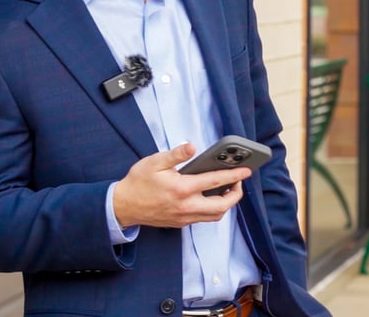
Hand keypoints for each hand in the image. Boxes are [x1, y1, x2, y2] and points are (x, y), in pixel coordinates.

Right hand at [112, 143, 250, 228]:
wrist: (122, 206)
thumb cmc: (138, 182)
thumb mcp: (155, 162)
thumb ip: (176, 155)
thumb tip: (192, 147)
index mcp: (182, 189)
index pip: (215, 181)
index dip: (234, 175)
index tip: (246, 171)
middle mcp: (186, 206)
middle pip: (221, 206)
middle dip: (235, 194)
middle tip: (238, 182)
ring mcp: (183, 217)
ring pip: (214, 216)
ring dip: (226, 204)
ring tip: (228, 189)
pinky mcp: (180, 223)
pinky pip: (203, 219)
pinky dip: (213, 209)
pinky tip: (211, 197)